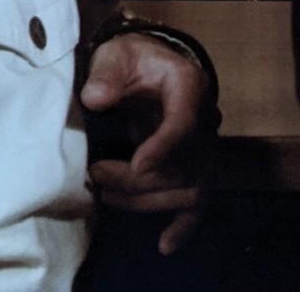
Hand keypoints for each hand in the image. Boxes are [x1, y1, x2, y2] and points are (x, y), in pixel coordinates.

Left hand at [81, 32, 214, 255]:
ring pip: (187, 187)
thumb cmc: (131, 58)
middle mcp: (204, 117)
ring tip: (107, 196)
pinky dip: (184, 225)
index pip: (184, 123)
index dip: (162, 147)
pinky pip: (198, 199)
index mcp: (188, 84)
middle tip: (97, 174)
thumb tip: (95, 99)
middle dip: (138, 179)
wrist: (146, 63)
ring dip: (146, 200)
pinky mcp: (194, 164)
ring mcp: (202, 145)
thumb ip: (105, 74)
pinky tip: (166, 244)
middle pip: (183, 164)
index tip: (135, 166)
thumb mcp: (114, 55)